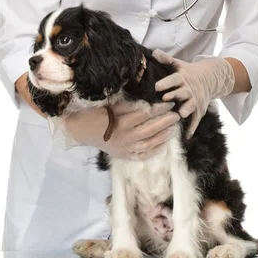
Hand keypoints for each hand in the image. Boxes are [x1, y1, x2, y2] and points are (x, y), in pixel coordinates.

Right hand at [48, 100, 180, 160]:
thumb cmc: (95, 113)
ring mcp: (125, 148)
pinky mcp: (123, 155)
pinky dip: (153, 151)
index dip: (159, 109)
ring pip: (149, 144)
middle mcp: (125, 137)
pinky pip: (141, 156)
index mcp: (121, 122)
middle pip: (150, 129)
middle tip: (177, 115)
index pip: (145, 114)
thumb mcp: (110, 105)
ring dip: (163, 136)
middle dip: (166, 122)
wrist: (80, 130)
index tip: (169, 104)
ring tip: (173, 129)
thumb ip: (128, 105)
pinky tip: (163, 145)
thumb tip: (147, 102)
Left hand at [152, 50, 234, 138]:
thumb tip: (153, 52)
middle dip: (174, 95)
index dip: (166, 83)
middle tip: (165, 99)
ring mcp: (195, 100)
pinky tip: (187, 136)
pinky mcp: (199, 110)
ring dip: (185, 109)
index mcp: (182, 78)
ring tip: (180, 114)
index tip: (157, 86)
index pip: (174, 79)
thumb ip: (166, 60)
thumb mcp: (178, 64)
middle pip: (182, 92)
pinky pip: (196, 120)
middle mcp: (189, 89)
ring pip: (190, 105)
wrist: (209, 79)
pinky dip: (192, 128)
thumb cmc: (187, 72)